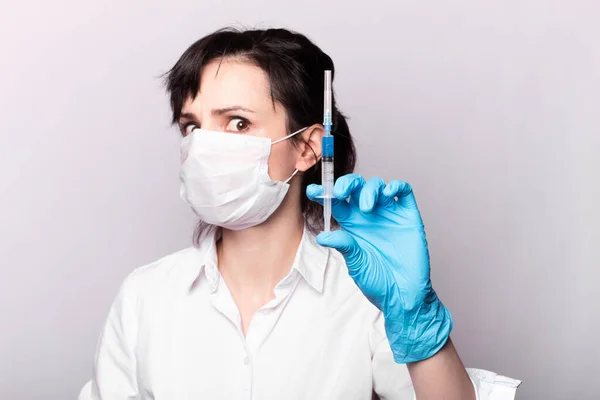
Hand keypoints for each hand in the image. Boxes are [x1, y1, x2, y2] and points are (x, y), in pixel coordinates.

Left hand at [307, 174, 452, 362]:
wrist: (403, 294)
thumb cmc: (377, 282)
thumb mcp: (356, 263)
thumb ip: (343, 245)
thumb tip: (322, 236)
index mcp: (352, 224)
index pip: (335, 202)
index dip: (322, 193)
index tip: (312, 191)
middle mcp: (368, 216)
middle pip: (355, 188)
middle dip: (346, 184)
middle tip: (340, 193)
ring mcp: (388, 213)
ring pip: (377, 186)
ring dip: (369, 189)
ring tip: (366, 207)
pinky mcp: (408, 215)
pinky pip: (403, 192)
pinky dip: (395, 186)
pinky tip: (387, 193)